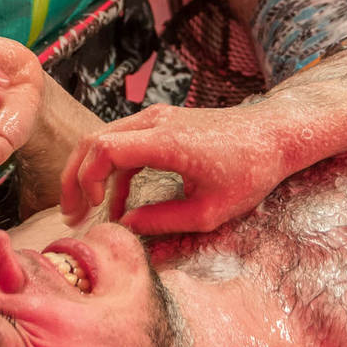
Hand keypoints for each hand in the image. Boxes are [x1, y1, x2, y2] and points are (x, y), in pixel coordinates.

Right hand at [60, 102, 279, 234]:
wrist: (275, 134)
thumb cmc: (251, 170)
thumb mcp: (211, 211)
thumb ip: (164, 221)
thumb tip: (126, 228)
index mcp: (167, 141)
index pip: (104, 149)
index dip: (86, 180)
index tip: (91, 210)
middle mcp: (157, 122)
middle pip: (94, 140)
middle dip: (75, 178)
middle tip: (71, 214)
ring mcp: (160, 118)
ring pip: (106, 138)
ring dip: (91, 172)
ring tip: (86, 211)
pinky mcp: (165, 122)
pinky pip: (125, 140)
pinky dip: (114, 168)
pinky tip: (118, 202)